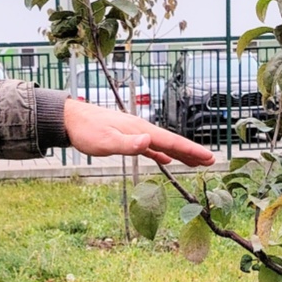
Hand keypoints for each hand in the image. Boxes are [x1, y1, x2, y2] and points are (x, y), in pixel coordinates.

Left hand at [63, 97, 214, 166]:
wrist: (71, 119)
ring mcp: (136, 134)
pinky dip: (161, 155)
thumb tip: (150, 142)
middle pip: (172, 142)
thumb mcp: (106, 140)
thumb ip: (128, 143)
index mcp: (141, 130)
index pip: (171, 142)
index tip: (209, 157)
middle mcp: (142, 130)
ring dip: (180, 154)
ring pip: (163, 145)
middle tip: (211, 160)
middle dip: (192, 152)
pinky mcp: (128, 138)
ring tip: (196, 162)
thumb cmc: (87, 131)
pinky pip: (151, 148)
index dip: (191, 150)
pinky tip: (167, 161)